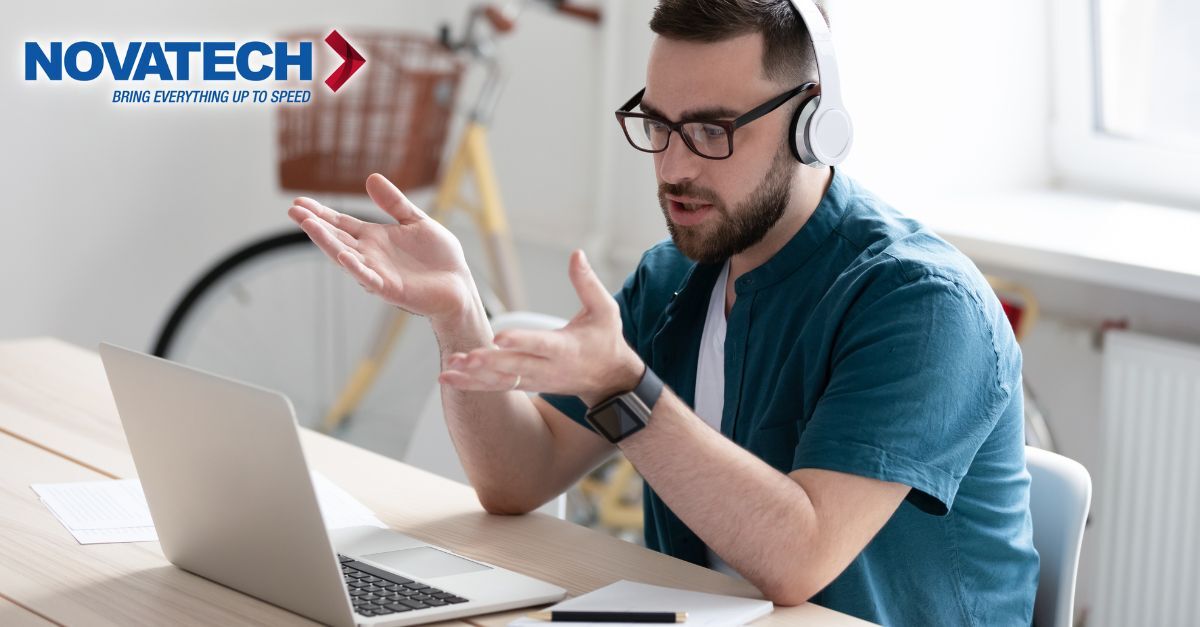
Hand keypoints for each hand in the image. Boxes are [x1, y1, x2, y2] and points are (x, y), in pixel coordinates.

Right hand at [287, 173, 477, 320]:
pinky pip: (369, 278)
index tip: (299, 203)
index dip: (321, 214)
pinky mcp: (390, 289)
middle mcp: (370, 255)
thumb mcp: (416, 221)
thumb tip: (371, 177)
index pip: (341, 224)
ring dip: (327, 242)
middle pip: (337, 238)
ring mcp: (377, 272)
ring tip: (308, 226)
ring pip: (346, 256)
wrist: (459, 285)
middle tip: (293, 211)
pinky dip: (355, 267)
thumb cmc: (439, 257)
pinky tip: (342, 255)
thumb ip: (394, 203)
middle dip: (315, 225)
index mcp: (375, 238)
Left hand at [439, 250, 643, 404]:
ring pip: (502, 380)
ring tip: (448, 369)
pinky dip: (472, 384)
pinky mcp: (526, 384)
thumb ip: (587, 283)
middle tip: (465, 356)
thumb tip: (575, 253)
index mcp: (566, 348)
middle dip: (489, 363)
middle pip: (515, 366)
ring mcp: (536, 379)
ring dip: (474, 376)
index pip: (541, 344)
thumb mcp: (605, 310)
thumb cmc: (606, 339)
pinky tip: (448, 376)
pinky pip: (497, 386)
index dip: (521, 341)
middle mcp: (548, 367)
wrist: (609, 380)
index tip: (499, 336)